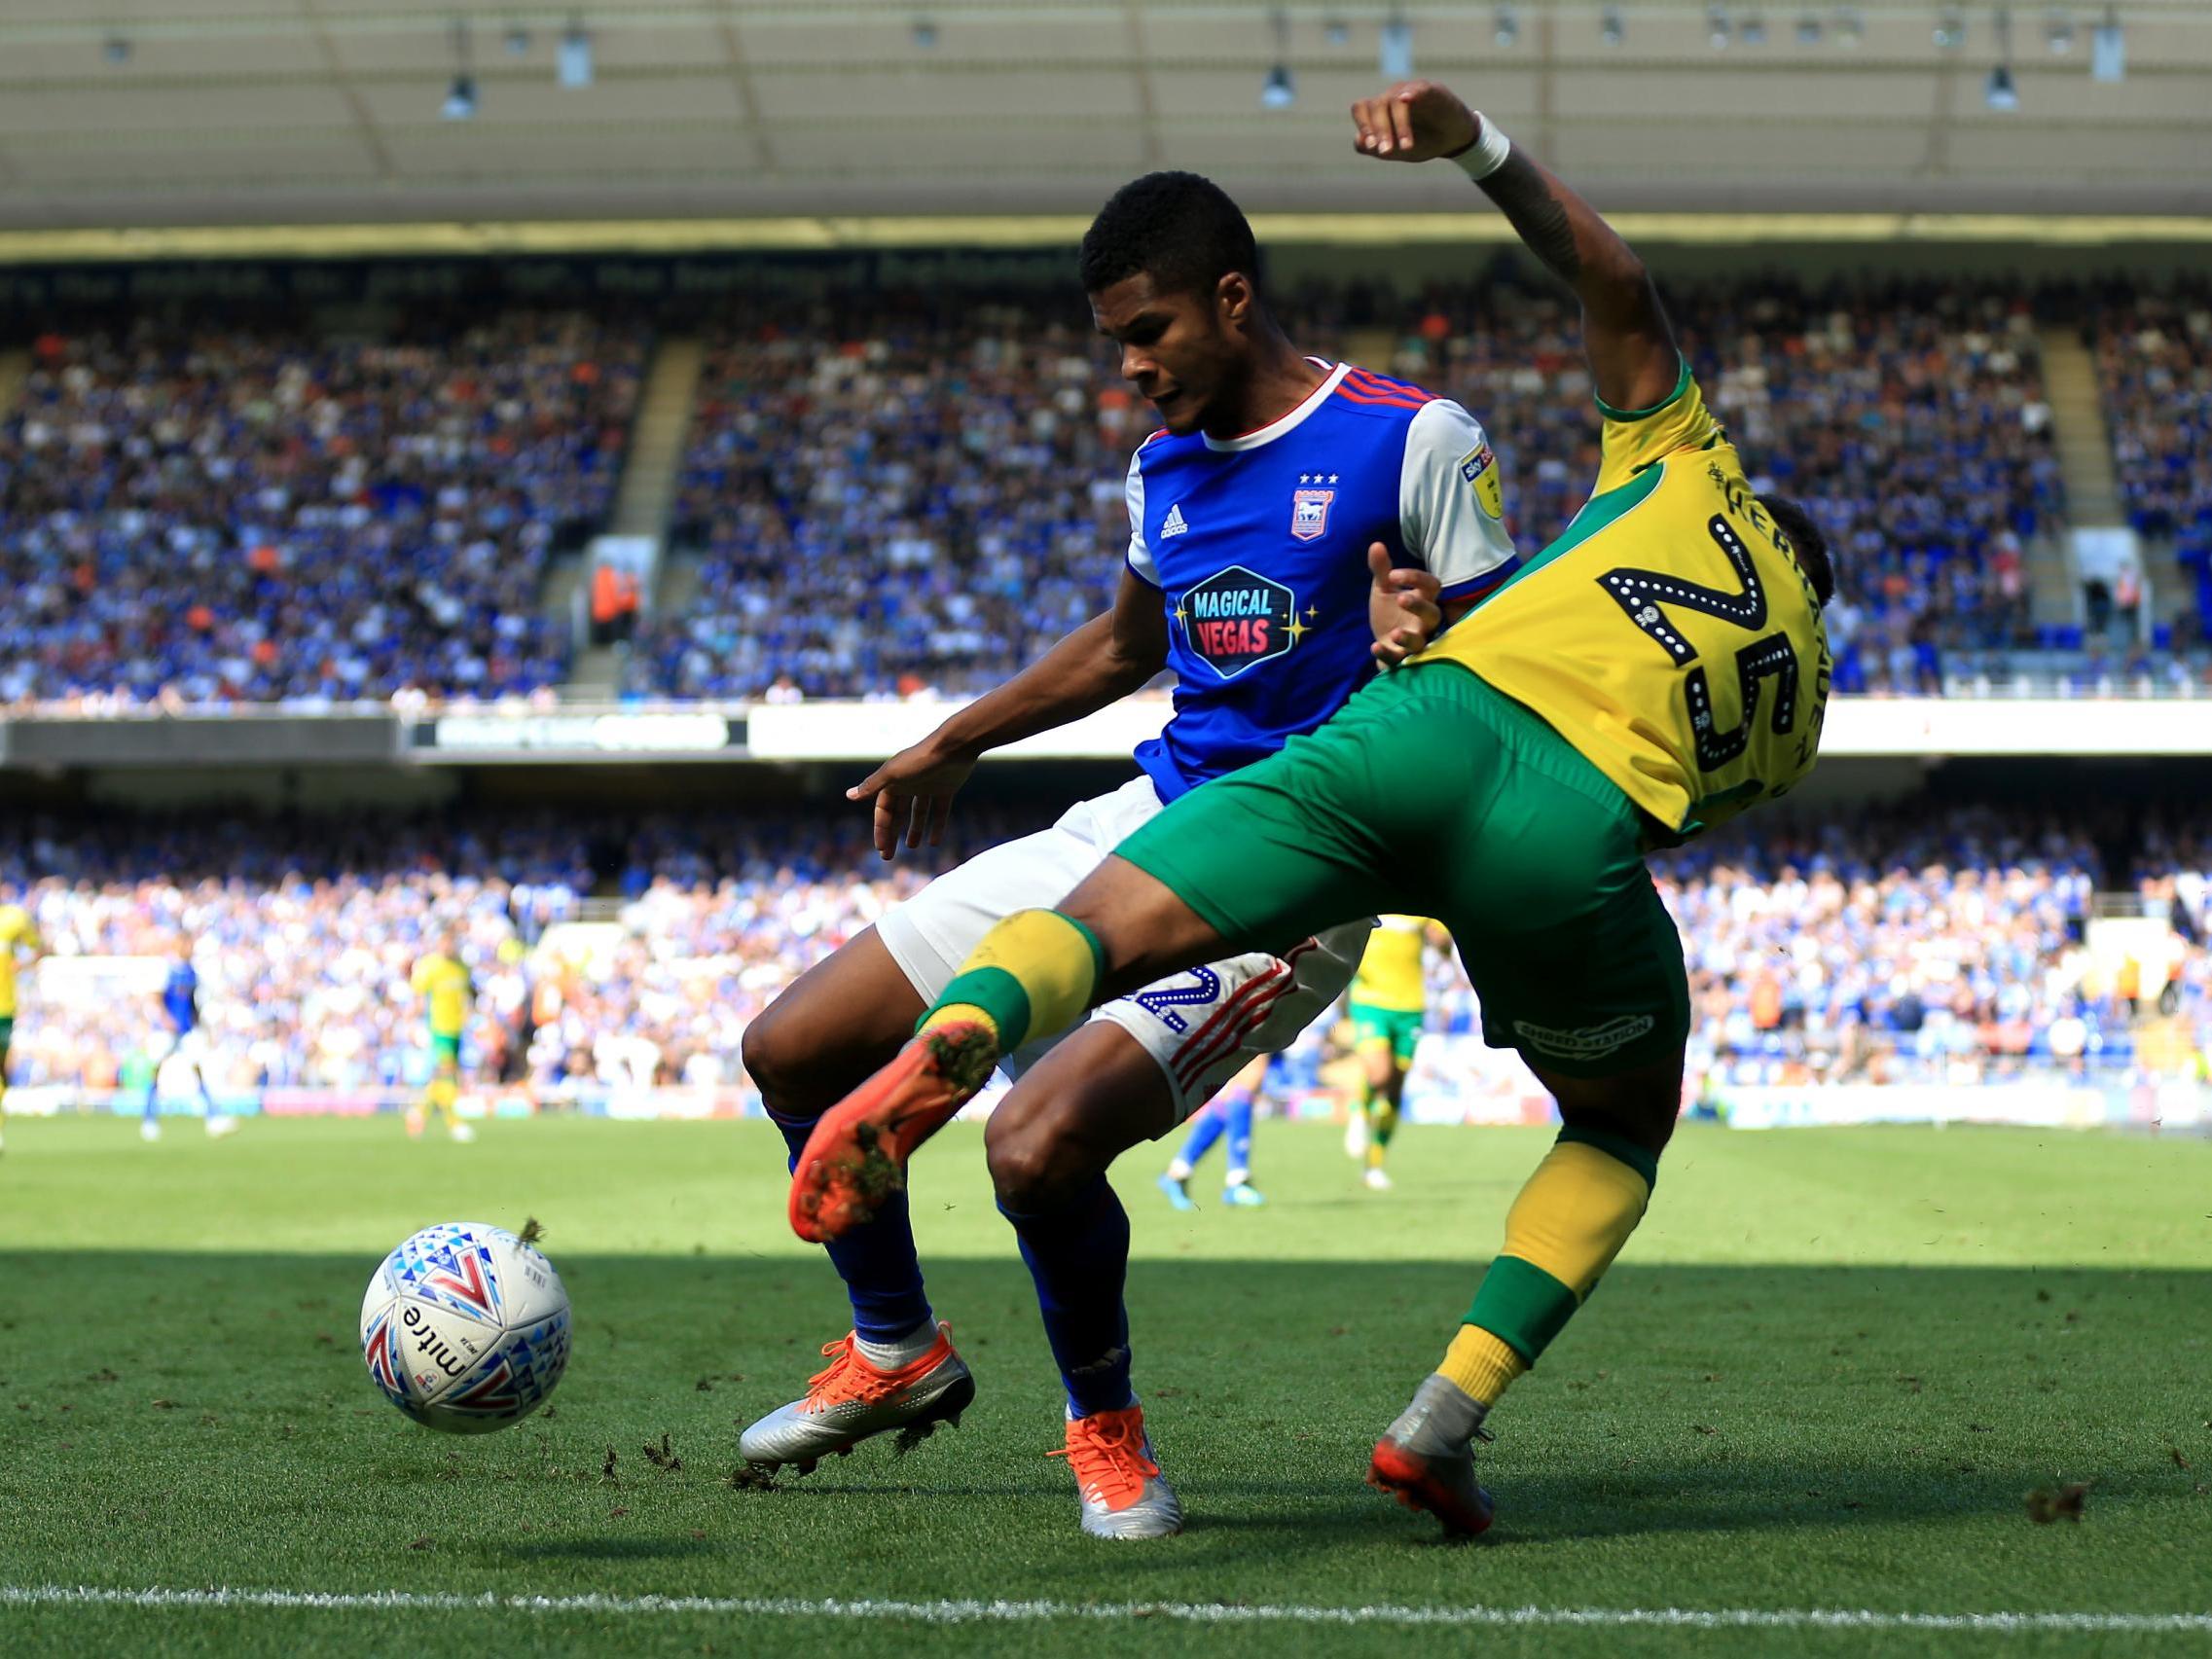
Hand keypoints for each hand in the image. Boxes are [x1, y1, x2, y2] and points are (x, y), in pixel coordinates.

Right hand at [846, 740, 978, 860]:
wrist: (954, 747)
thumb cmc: (920, 760)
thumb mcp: (893, 774)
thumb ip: (872, 786)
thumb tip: (848, 795)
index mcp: (893, 781)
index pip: (883, 810)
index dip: (881, 829)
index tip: (881, 849)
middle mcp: (909, 784)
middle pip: (898, 813)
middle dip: (893, 833)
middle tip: (888, 856)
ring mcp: (928, 786)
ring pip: (918, 813)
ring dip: (915, 830)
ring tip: (912, 847)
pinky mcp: (946, 788)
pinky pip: (939, 811)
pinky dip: (937, 826)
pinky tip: (934, 843)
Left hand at [1350, 81, 1479, 162]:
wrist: (1454, 139)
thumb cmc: (1423, 143)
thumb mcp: (1398, 152)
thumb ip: (1376, 149)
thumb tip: (1359, 141)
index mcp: (1381, 111)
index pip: (1361, 108)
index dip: (1363, 125)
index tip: (1372, 146)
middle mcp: (1392, 97)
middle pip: (1376, 105)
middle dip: (1381, 130)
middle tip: (1387, 151)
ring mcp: (1410, 91)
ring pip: (1394, 100)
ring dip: (1399, 125)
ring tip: (1407, 147)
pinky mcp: (1431, 89)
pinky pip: (1417, 87)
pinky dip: (1410, 93)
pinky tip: (1406, 101)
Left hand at [1367, 542, 1444, 665]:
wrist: (1382, 642)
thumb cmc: (1390, 613)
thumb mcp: (1383, 589)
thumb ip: (1381, 570)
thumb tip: (1376, 545)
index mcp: (1423, 600)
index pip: (1431, 586)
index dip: (1415, 578)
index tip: (1392, 575)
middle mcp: (1423, 623)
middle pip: (1433, 614)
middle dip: (1419, 607)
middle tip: (1401, 598)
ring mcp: (1414, 642)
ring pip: (1421, 643)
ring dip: (1409, 638)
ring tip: (1395, 632)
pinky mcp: (1401, 659)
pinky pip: (1398, 660)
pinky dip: (1386, 654)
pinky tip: (1374, 647)